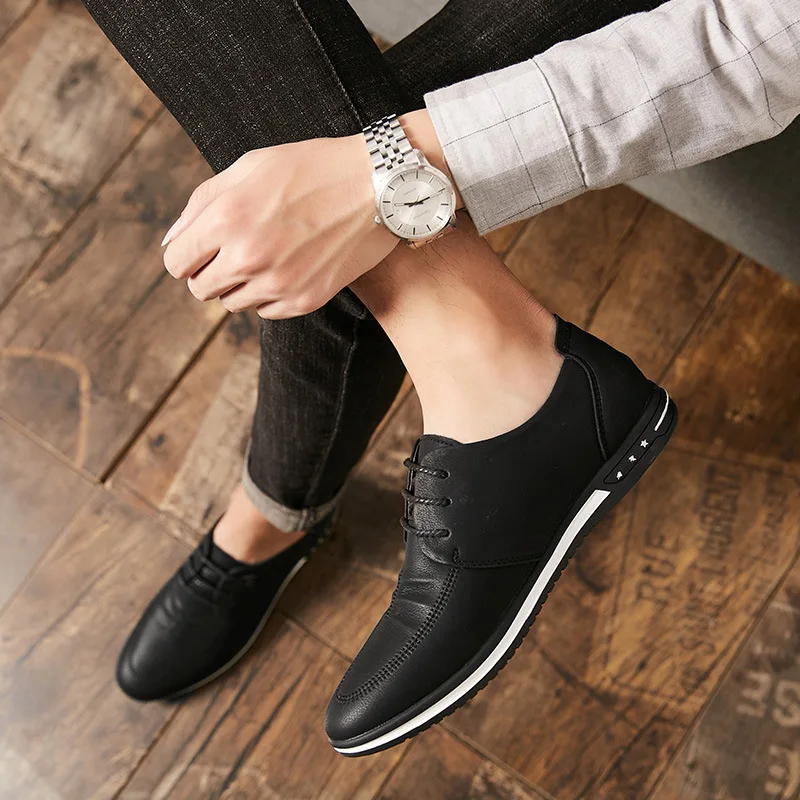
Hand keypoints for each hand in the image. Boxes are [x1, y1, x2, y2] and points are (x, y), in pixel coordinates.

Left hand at [161, 109, 460, 318]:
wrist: (376, 186)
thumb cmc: (310, 169)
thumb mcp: (248, 167)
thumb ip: (202, 204)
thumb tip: (174, 242)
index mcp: (227, 218)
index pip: (177, 263)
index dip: (184, 255)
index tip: (198, 250)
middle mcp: (248, 257)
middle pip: (201, 289)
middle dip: (208, 271)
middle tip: (231, 252)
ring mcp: (278, 284)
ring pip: (232, 303)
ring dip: (239, 284)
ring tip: (266, 254)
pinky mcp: (304, 300)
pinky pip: (265, 311)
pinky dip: (268, 294)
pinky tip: (287, 266)